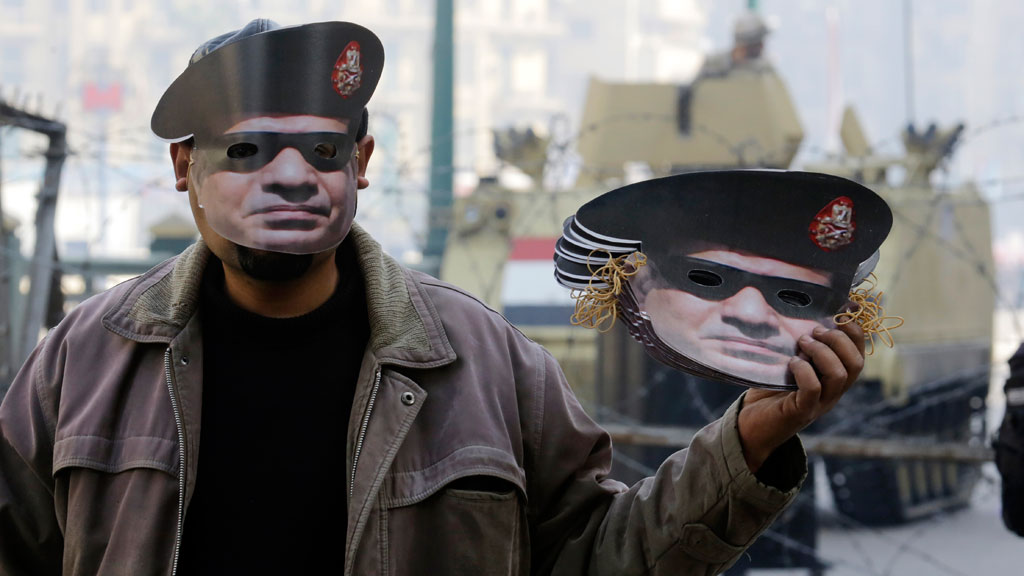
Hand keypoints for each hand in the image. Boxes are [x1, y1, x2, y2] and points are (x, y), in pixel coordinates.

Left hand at [737, 321, 865, 472]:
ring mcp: (819, 404)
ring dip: (822, 352)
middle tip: (815, 331)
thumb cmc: (769, 392)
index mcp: (834, 380)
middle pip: (856, 364)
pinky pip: (813, 389)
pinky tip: (792, 363)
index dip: (856, 332)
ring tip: (803, 342)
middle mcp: (832, 393)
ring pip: (839, 375)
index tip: (841, 313)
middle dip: (839, 340)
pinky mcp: (801, 412)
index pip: (858, 354)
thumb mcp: (789, 365)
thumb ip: (800, 348)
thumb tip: (802, 316)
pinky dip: (805, 371)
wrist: (750, 427)